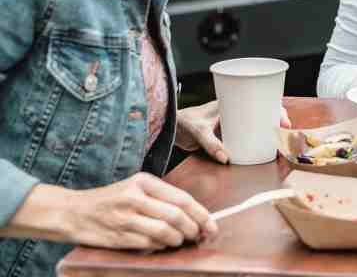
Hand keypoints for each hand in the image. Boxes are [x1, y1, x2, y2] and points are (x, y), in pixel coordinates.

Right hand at [12, 174, 217, 249]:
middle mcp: (135, 198)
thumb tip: (194, 215)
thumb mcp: (135, 188)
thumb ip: (162, 197)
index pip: (182, 199)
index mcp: (144, 182)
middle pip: (176, 216)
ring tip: (180, 241)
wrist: (72, 212)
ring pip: (164, 232)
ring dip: (178, 240)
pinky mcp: (117, 236)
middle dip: (193, 229)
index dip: (202, 215)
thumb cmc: (111, 200)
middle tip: (198, 236)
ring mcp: (125, 217)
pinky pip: (148, 244)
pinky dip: (160, 247)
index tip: (212, 226)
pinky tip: (162, 245)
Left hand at [176, 101, 291, 163]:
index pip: (258, 99)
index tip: (283, 120)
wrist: (169, 128)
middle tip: (286, 130)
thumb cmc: (183, 122)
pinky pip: (246, 136)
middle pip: (262, 112)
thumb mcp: (198, 131)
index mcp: (230, 103)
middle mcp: (234, 111)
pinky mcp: (227, 135)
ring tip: (279, 141)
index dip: (274, 108)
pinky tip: (263, 148)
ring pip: (256, 124)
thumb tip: (226, 159)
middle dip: (276, 119)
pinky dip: (256, 141)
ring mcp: (231, 123)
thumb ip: (211, 144)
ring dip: (267, 131)